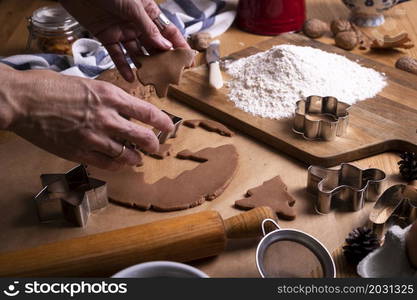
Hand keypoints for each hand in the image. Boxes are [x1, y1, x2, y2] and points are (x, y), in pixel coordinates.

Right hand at [1, 65, 173, 169]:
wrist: (23, 100)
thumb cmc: (50, 87)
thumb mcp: (87, 84)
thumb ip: (107, 99)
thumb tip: (123, 110)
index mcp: (110, 96)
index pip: (147, 112)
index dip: (162, 122)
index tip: (169, 126)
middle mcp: (107, 117)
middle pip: (142, 137)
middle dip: (153, 144)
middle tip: (156, 147)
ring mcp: (94, 137)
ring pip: (126, 154)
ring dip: (136, 158)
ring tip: (138, 159)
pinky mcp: (80, 152)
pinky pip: (107, 163)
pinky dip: (117, 165)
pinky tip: (120, 165)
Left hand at [60, 0, 190, 81]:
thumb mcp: (133, 6)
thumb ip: (148, 28)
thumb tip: (165, 46)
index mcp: (148, 13)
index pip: (168, 32)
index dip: (178, 45)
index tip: (186, 59)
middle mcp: (137, 24)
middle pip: (153, 45)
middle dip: (162, 60)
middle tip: (169, 75)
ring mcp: (122, 31)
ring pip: (136, 53)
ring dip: (143, 66)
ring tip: (151, 80)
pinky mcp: (107, 37)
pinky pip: (117, 55)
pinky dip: (122, 66)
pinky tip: (130, 78)